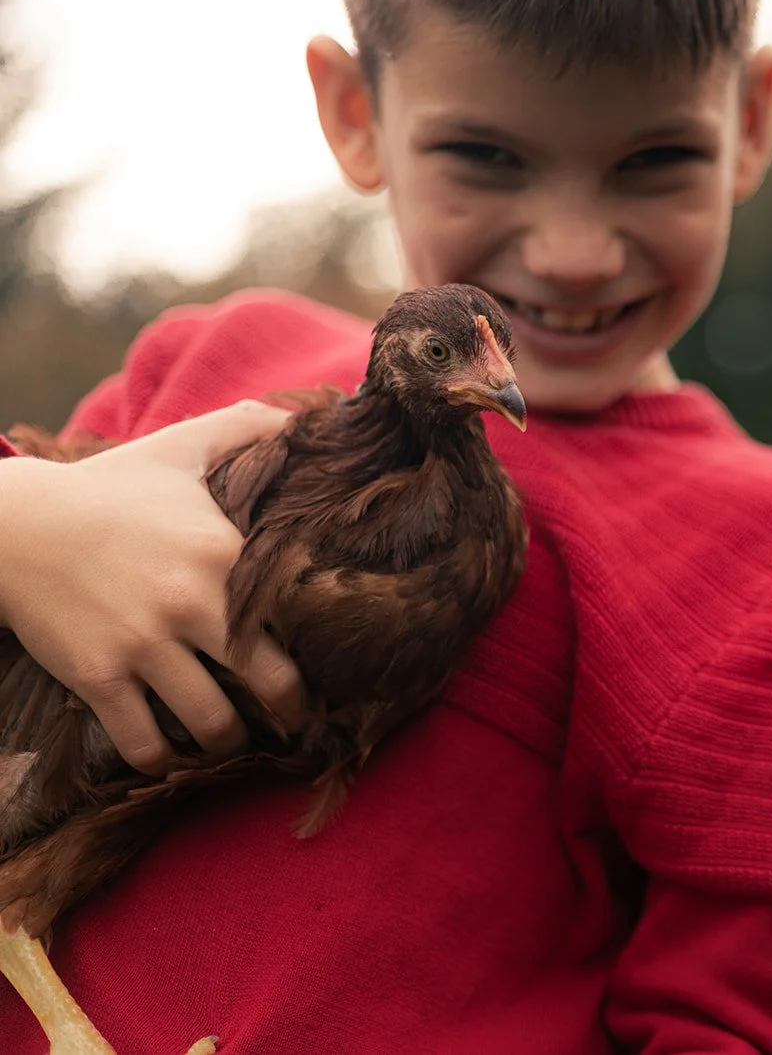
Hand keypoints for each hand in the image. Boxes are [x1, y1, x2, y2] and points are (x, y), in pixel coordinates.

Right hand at [0, 401, 305, 773]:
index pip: (300, 614)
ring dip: (229, 741)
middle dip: (291, 712)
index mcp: (226, 552)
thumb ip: (249, 429)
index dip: (324, 644)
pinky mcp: (99, 676)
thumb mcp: (182, 448)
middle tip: (298, 722)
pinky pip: (144, 742)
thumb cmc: (112, 489)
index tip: (333, 660)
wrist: (16, 525)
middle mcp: (192, 602)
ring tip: (236, 740)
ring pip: (212, 723)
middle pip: (271, 683)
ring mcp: (144, 644)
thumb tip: (308, 418)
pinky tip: (172, 756)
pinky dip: (164, 760)